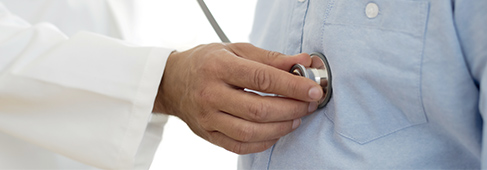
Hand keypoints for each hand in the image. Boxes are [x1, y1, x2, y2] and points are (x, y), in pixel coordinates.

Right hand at [153, 43, 322, 153]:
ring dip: (281, 128)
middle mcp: (210, 93)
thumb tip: (303, 62)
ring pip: (250, 132)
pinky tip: (276, 132)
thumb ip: (271, 58)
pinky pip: (239, 146)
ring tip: (296, 118)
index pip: (262, 79)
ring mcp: (207, 117)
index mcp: (218, 67)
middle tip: (308, 104)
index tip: (313, 89)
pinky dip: (263, 142)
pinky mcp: (207, 134)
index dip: (292, 86)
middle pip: (258, 109)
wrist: (172, 81)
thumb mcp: (236, 50)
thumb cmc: (207, 62)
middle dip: (291, 109)